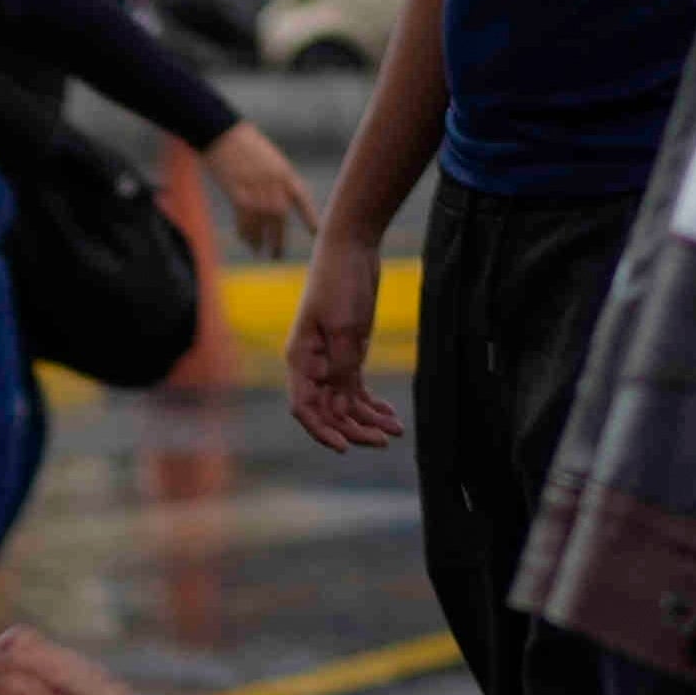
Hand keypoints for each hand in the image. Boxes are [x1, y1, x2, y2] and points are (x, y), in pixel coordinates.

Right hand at [200, 121, 315, 263]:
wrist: (221, 132)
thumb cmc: (243, 143)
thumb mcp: (268, 158)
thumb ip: (275, 180)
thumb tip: (275, 206)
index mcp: (284, 172)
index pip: (302, 199)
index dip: (310, 217)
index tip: (316, 233)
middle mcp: (274, 182)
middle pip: (280, 217)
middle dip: (279, 238)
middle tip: (277, 255)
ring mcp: (256, 188)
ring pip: (262, 222)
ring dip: (260, 239)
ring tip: (259, 251)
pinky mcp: (237, 192)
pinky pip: (244, 219)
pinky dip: (245, 232)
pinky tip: (246, 241)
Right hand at [283, 220, 398, 454]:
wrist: (351, 248)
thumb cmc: (340, 282)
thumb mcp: (344, 326)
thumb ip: (343, 365)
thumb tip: (342, 400)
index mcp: (301, 359)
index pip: (304, 407)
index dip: (321, 431)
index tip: (344, 447)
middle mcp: (312, 365)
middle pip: (329, 411)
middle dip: (354, 429)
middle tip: (383, 441)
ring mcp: (331, 361)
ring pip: (345, 403)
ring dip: (368, 420)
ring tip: (395, 432)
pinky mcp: (349, 353)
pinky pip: (357, 389)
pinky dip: (373, 404)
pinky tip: (390, 416)